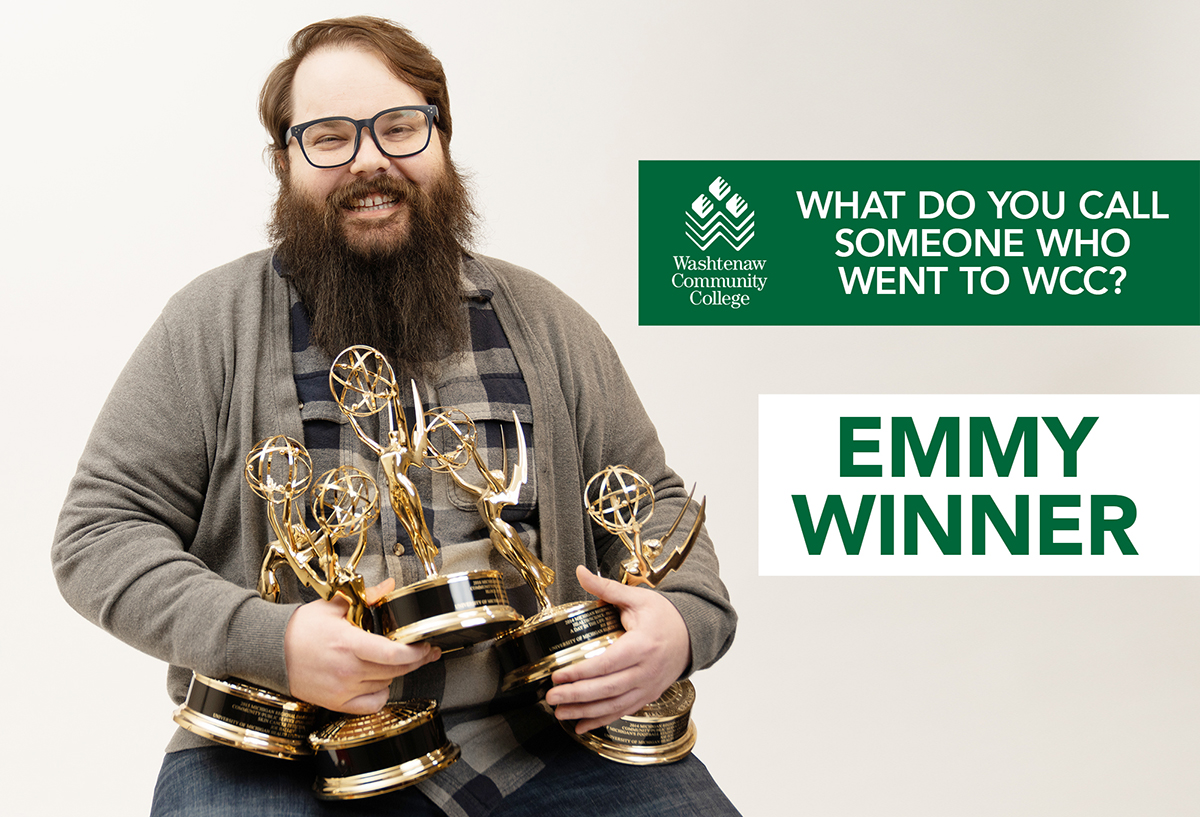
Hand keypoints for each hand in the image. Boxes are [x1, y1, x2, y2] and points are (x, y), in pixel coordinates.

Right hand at [284, 578, 440, 713]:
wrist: (272, 651)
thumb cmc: (301, 628)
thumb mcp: (334, 606)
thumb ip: (367, 597)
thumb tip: (389, 587)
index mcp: (348, 643)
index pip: (392, 653)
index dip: (415, 652)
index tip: (426, 645)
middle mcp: (347, 669)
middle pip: (395, 670)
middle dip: (415, 660)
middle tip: (425, 652)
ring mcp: (342, 689)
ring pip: (385, 684)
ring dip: (394, 672)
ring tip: (394, 660)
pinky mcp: (336, 702)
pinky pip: (371, 704)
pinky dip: (381, 693)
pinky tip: (380, 681)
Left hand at [545, 565, 691, 732]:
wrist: (693, 633)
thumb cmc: (665, 616)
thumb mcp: (637, 598)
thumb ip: (606, 588)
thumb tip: (580, 572)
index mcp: (642, 645)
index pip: (606, 664)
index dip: (580, 672)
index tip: (558, 675)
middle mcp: (646, 670)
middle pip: (607, 689)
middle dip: (577, 696)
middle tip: (551, 698)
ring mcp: (648, 686)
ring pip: (614, 705)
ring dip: (585, 712)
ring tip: (560, 713)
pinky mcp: (648, 695)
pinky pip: (623, 711)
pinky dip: (602, 720)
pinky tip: (582, 725)